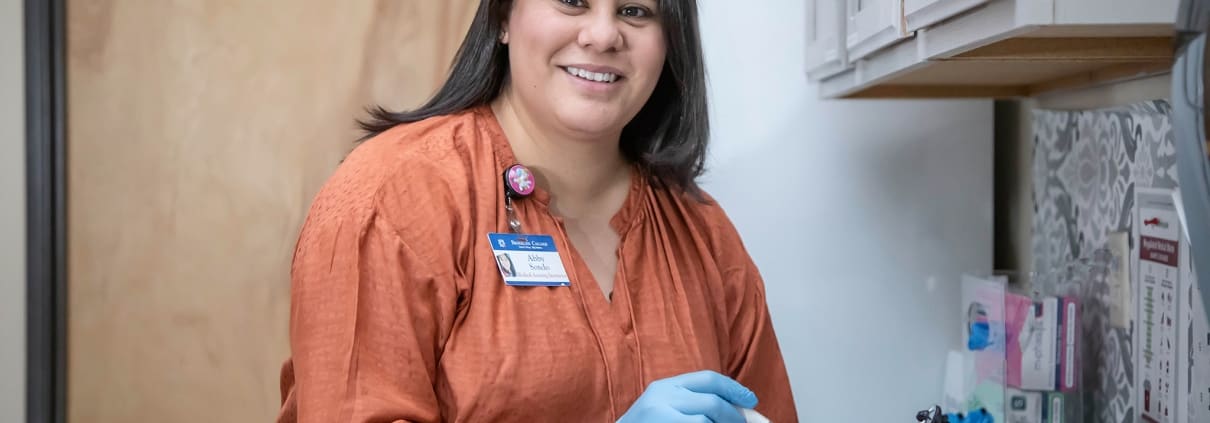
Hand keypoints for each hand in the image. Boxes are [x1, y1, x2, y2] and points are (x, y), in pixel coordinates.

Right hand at [617, 370, 757, 422]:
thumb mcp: (665, 408)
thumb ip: (693, 402)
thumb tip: (738, 407)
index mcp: (664, 387)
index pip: (708, 379)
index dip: (734, 388)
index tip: (751, 400)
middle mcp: (662, 398)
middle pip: (712, 402)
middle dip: (734, 416)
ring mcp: (661, 416)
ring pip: (706, 421)